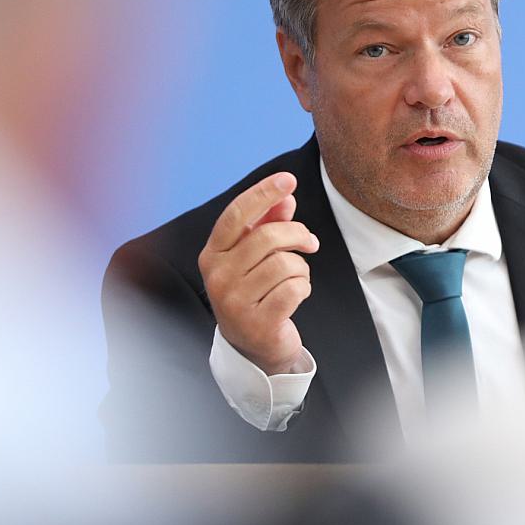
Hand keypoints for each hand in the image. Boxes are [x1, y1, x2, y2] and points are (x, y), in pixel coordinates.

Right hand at [198, 172, 319, 374]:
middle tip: (311, 243)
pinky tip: (296, 295)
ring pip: (286, 263)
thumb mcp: (257, 255)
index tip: (289, 179)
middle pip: (269, 237)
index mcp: (213, 254)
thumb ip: (269, 223)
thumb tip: (287, 196)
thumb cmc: (255, 290)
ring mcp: (234, 302)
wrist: (253, 346)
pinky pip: (295, 289)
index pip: (237, 214)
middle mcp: (217, 276)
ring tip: (297, 277)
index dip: (264, 193)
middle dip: (298, 235)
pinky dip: (304, 288)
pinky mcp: (258, 323)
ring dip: (302, 268)